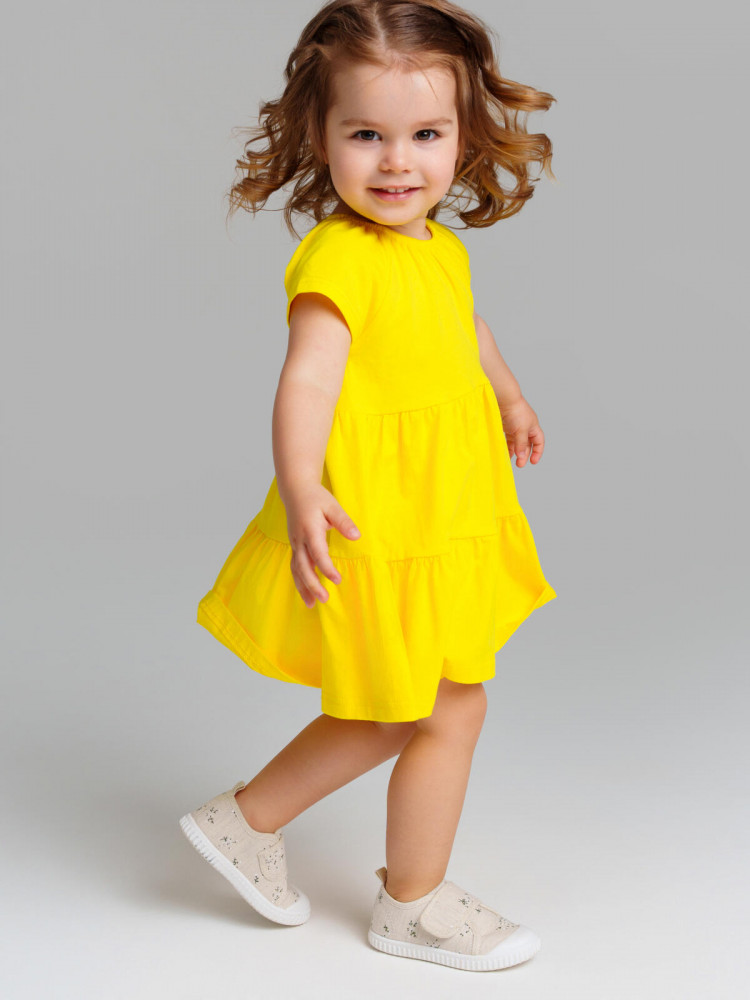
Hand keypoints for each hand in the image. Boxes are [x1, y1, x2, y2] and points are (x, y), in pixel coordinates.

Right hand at [284, 483, 360, 607]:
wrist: (295, 491)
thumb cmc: (316, 498)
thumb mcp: (333, 506)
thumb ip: (344, 522)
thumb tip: (357, 536)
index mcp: (310, 530)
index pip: (318, 553)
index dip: (327, 568)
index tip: (338, 580)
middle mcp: (299, 540)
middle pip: (303, 567)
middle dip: (313, 584)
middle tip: (325, 599)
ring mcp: (294, 544)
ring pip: (296, 570)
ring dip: (303, 588)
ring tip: (312, 605)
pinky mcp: (294, 547)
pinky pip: (294, 567)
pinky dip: (299, 581)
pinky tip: (306, 594)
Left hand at [498, 396, 544, 466]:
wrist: (504, 399)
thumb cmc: (516, 412)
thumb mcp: (521, 430)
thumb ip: (521, 444)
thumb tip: (521, 456)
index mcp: (533, 427)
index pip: (539, 442)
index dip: (538, 452)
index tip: (533, 461)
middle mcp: (526, 427)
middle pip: (527, 444)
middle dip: (524, 454)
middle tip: (519, 464)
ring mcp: (516, 426)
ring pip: (517, 442)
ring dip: (515, 452)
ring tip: (511, 460)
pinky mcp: (506, 426)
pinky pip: (509, 439)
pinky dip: (508, 446)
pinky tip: (505, 452)